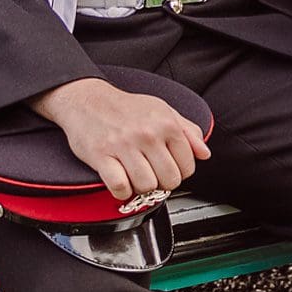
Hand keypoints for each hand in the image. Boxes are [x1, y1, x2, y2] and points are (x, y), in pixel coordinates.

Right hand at [33, 77, 210, 202]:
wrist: (87, 100)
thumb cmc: (126, 108)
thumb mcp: (163, 111)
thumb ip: (188, 131)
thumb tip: (204, 153)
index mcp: (166, 124)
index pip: (187, 166)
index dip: (179, 173)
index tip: (168, 169)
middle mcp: (147, 134)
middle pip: (169, 180)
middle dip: (162, 183)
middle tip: (153, 175)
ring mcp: (124, 145)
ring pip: (147, 186)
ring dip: (142, 187)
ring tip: (136, 176)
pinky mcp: (101, 156)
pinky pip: (120, 187)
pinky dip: (122, 191)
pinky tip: (121, 182)